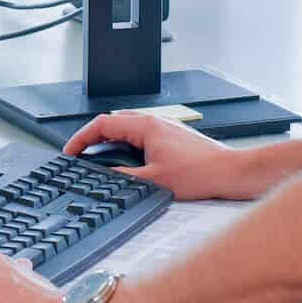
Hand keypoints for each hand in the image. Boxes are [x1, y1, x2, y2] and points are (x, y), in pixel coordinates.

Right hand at [64, 112, 241, 200]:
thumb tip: (104, 178)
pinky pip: (142, 136)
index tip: (71, 151)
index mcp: (146, 126)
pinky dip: (127, 146)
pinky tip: (129, 162)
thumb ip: (124, 177)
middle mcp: (156, 122)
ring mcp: (165, 129)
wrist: (230, 173)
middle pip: (114, 123)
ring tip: (100, 160)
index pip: (103, 123)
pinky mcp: (173, 139)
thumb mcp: (154, 180)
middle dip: (93, 138)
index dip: (82, 137)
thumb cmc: (201, 173)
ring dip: (111, 142)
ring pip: (128, 129)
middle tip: (81, 155)